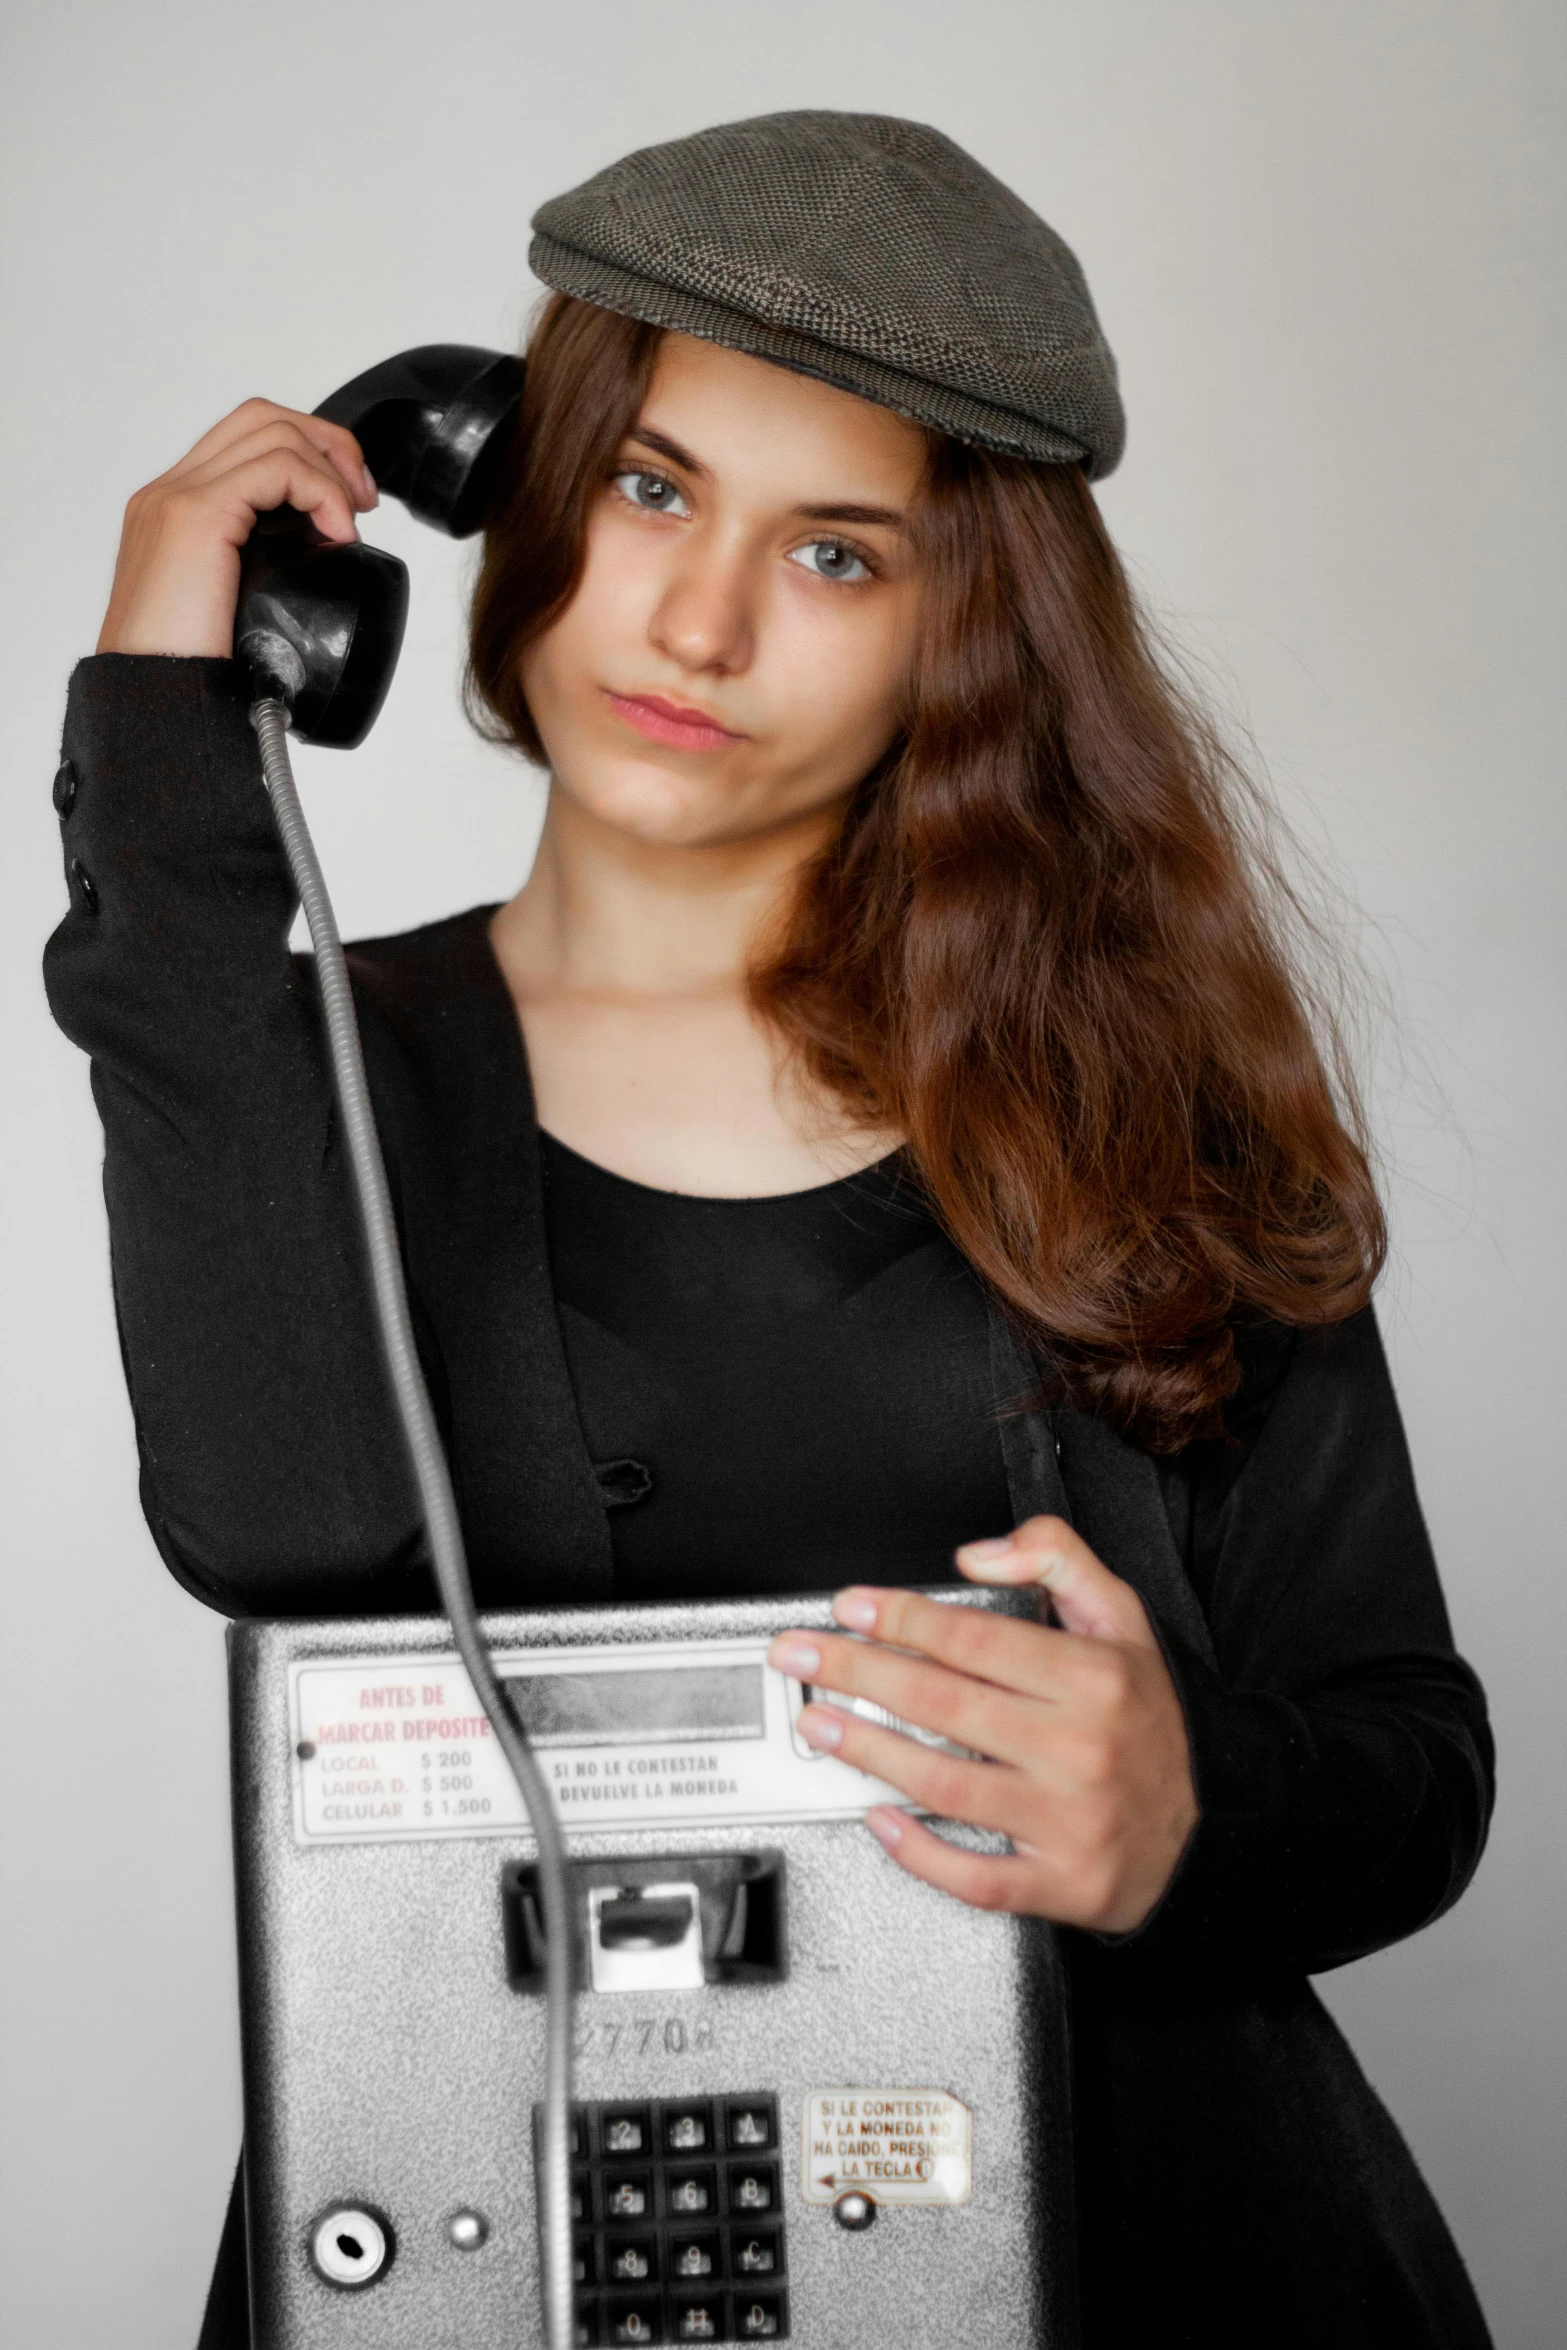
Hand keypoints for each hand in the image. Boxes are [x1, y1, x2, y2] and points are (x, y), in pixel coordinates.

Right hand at [96, 399, 377, 657]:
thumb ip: (256, 575)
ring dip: (330, 468)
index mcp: (175, 511)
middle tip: (361, 499)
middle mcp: (170, 492)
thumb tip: (318, 572)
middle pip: (260, 419)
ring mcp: (178, 497)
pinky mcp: (196, 516)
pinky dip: (321, 492)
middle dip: (327, 445)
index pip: (245, 442)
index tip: (346, 504)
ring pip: (271, 431)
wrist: (151, 700)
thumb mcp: (231, 610)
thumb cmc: (188, 673)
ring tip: (351, 518)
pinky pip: (276, 468)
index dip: (307, 455)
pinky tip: (337, 532)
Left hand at [766, 1517, 1197, 1930]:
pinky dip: (921, 1853)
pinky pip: (979, 1877)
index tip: (850, 1607)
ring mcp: (1070, 1822)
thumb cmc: (1153, 1719)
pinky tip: (879, 1820)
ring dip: (869, 1753)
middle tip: (802, 1657)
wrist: (1217, 1818)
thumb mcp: (1123, 1616)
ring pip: (947, 1785)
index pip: (974, 1639)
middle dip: (857, 1673)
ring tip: (820, 1723)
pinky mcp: (1064, 1884)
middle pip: (944, 1703)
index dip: (900, 1619)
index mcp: (1093, 1678)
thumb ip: (1056, 1559)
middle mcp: (1080, 1748)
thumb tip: (977, 1555)